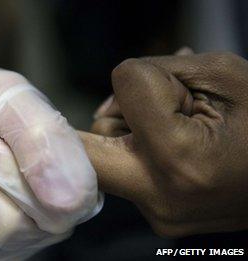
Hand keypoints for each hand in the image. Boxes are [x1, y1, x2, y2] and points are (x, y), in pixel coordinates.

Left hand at [88, 52, 247, 236]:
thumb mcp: (222, 76)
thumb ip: (154, 74)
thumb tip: (110, 99)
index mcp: (179, 157)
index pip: (125, 86)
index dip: (144, 76)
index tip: (175, 90)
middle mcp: (158, 197)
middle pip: (90, 143)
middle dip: (114, 118)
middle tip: (151, 113)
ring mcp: (159, 215)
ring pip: (106, 161)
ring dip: (128, 136)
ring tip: (180, 132)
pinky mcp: (160, 221)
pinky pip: (127, 177)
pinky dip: (141, 156)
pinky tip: (177, 149)